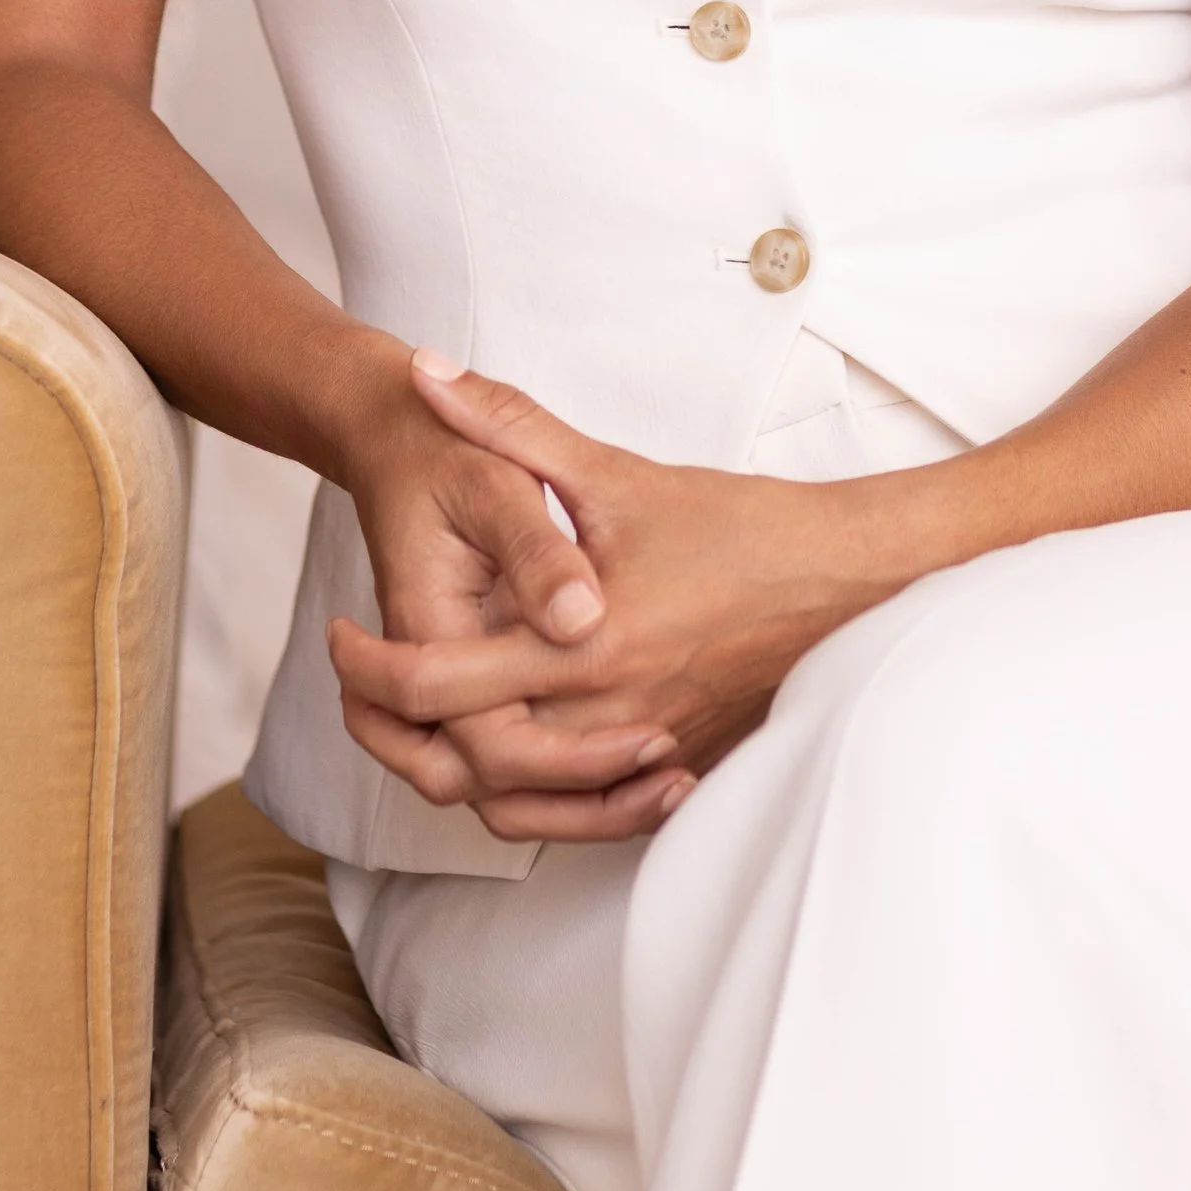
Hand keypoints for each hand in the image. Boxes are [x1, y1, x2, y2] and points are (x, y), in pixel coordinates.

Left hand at [330, 354, 915, 841]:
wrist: (849, 579)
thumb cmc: (739, 525)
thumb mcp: (615, 470)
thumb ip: (510, 422)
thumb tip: (427, 371)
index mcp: (581, 643)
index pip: (437, 684)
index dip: (366, 667)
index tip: (341, 635)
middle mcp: (605, 714)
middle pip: (460, 761)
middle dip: (391, 729)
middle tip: (358, 685)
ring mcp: (642, 752)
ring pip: (517, 807)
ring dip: (456, 774)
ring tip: (419, 723)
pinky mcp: (676, 768)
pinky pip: (582, 819)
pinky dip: (535, 803)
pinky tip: (517, 758)